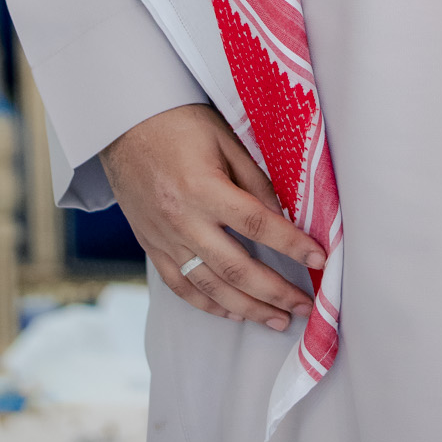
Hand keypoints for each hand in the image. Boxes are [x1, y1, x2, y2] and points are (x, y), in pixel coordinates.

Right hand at [100, 104, 324, 331]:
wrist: (122, 123)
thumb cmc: (178, 122)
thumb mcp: (224, 138)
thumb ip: (253, 180)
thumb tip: (282, 216)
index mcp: (203, 188)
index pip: (257, 224)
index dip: (292, 244)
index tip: (319, 258)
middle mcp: (182, 220)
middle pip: (236, 267)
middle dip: (274, 291)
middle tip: (304, 306)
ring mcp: (163, 238)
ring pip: (209, 287)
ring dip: (247, 308)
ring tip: (277, 320)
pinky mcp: (150, 246)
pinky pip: (180, 286)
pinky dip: (208, 304)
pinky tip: (232, 312)